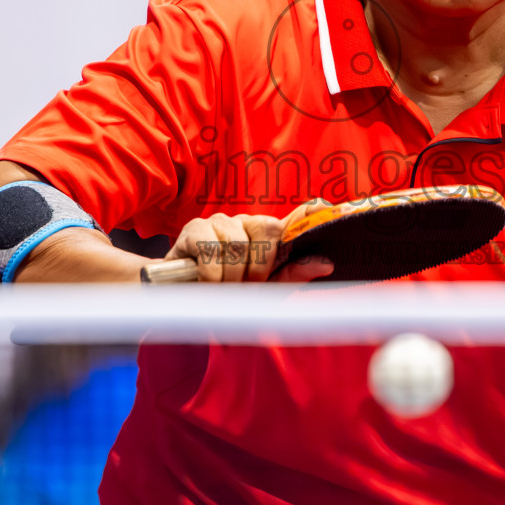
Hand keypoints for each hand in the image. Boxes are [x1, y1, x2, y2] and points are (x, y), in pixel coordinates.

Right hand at [163, 211, 332, 282]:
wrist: (179, 297)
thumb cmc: (225, 292)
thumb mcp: (262, 289)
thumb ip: (291, 275)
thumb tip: (326, 264)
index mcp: (265, 234)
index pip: (292, 219)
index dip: (309, 214)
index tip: (326, 208)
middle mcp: (244, 221)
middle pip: (267, 231)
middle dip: (259, 268)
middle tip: (246, 286)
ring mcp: (218, 221)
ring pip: (238, 246)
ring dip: (232, 278)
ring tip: (222, 288)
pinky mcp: (193, 228)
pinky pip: (211, 252)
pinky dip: (211, 276)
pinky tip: (205, 282)